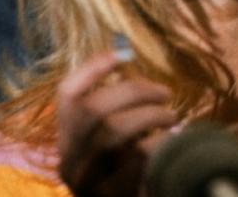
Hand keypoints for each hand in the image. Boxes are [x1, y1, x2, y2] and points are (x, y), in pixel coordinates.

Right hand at [57, 52, 176, 196]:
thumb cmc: (127, 172)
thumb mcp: (113, 141)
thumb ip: (115, 110)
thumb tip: (126, 55)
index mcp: (67, 139)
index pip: (66, 94)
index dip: (92, 69)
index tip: (123, 54)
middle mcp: (70, 159)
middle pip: (93, 109)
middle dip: (134, 91)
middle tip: (164, 93)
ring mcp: (88, 180)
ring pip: (113, 132)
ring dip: (150, 116)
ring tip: (172, 117)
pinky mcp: (111, 196)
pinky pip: (136, 159)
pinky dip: (158, 144)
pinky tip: (171, 142)